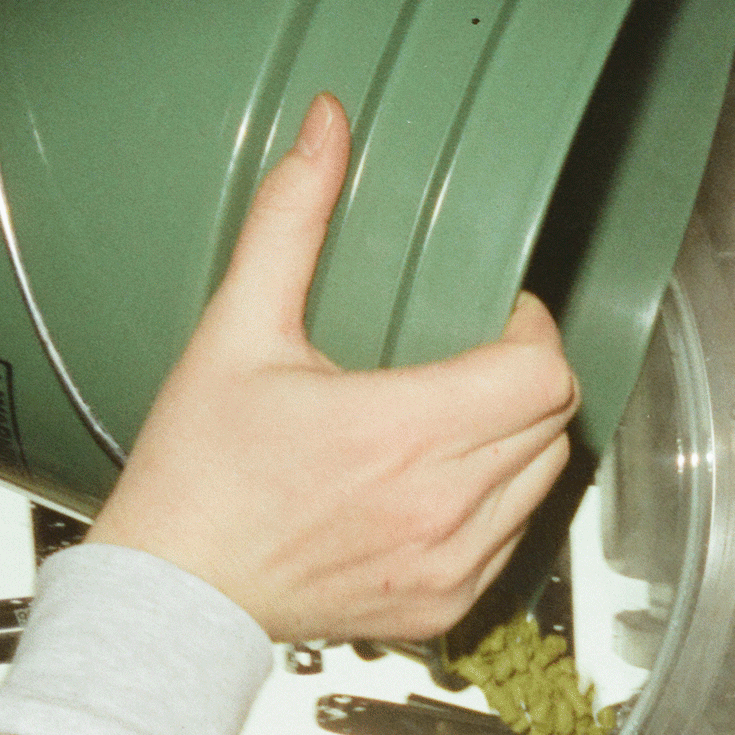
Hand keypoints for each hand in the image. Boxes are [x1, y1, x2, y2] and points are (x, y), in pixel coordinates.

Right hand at [88, 93, 579, 643]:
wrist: (179, 592)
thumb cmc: (198, 475)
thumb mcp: (236, 330)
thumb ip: (290, 221)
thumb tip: (328, 130)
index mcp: (404, 434)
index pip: (544, 375)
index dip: (535, 333)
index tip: (502, 316)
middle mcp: (441, 508)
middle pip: (554, 424)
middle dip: (529, 378)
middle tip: (480, 357)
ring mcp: (449, 564)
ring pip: (543, 483)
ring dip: (520, 440)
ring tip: (462, 416)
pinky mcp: (444, 604)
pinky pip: (513, 539)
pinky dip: (498, 502)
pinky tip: (442, 481)